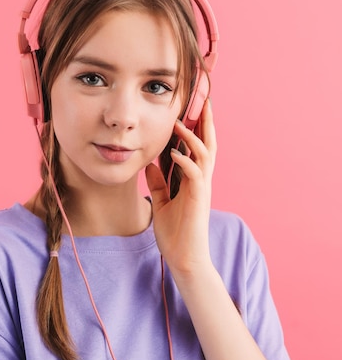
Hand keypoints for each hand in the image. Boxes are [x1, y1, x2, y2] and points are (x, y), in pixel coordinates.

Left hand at [144, 99, 216, 275]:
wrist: (183, 258)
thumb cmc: (175, 232)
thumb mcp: (161, 202)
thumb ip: (158, 183)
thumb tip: (150, 163)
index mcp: (193, 179)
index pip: (197, 148)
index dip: (196, 128)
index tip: (190, 108)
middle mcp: (201, 180)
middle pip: (209, 145)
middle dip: (206, 123)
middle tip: (203, 101)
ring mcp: (202, 189)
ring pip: (205, 155)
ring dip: (193, 138)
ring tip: (179, 123)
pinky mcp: (198, 200)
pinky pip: (195, 175)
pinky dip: (185, 162)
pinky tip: (173, 154)